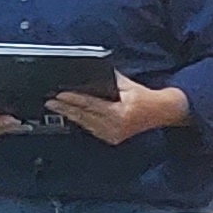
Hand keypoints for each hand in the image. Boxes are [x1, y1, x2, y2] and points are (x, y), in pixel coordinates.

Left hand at [47, 76, 190, 145]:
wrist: (162, 112)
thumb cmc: (145, 97)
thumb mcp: (128, 85)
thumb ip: (109, 80)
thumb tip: (90, 74)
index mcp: (120, 112)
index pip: (91, 105)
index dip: (74, 100)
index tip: (60, 95)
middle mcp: (116, 126)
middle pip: (84, 116)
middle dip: (66, 108)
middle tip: (50, 101)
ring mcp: (114, 134)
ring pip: (85, 124)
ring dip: (70, 115)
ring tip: (57, 107)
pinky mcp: (112, 138)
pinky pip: (91, 130)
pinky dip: (81, 122)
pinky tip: (71, 116)